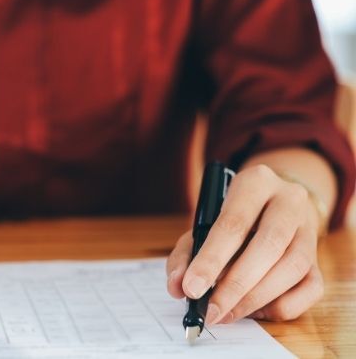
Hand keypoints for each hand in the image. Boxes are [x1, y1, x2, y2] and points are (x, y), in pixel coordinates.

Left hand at [166, 164, 322, 322]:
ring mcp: (309, 228)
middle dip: (236, 286)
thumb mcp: (203, 224)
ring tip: (227, 313)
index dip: (211, 259)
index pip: (234, 223)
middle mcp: (289, 200)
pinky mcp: (319, 256)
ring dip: (256, 298)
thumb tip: (178, 287)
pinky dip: (282, 305)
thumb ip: (186, 255)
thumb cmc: (231, 217)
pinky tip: (255, 310)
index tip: (192, 289)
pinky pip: (311, 287)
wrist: (272, 203)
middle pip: (268, 246)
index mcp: (255, 182)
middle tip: (212, 311)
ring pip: (292, 268)